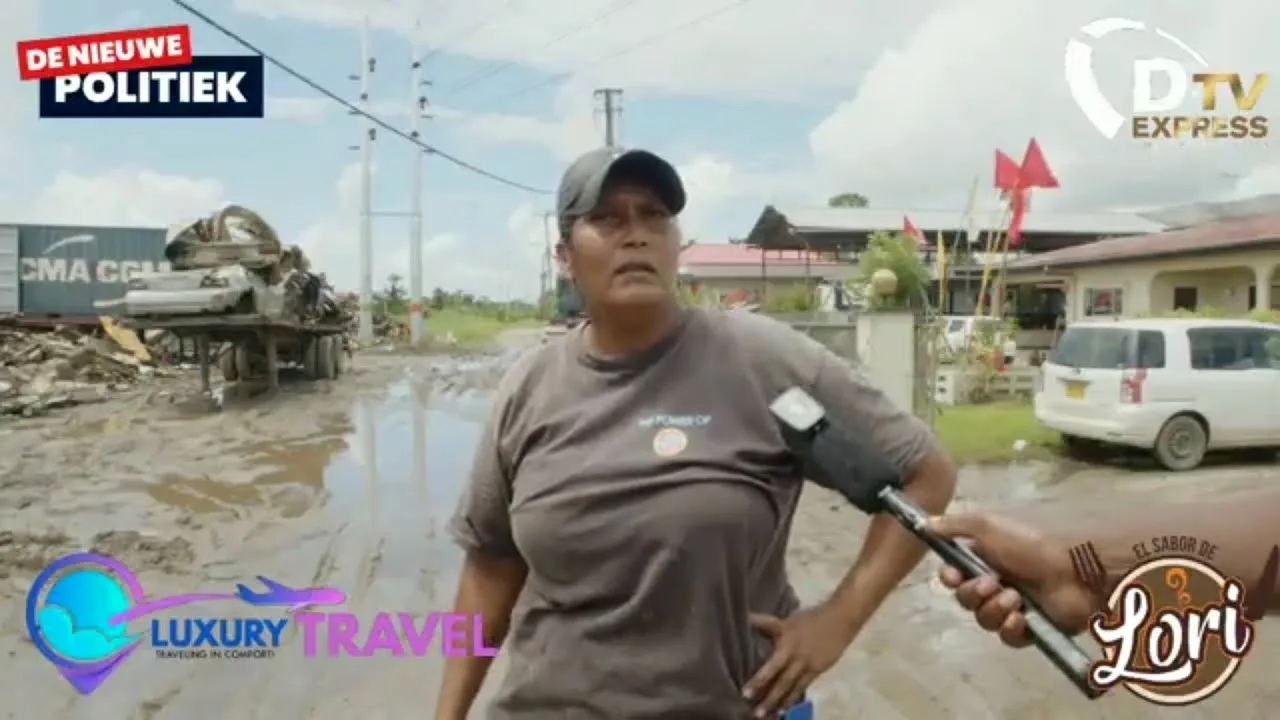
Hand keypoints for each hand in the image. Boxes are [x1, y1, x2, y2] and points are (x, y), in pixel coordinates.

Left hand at [743, 604, 853, 716]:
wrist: (840, 620)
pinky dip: (793, 698)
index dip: (759, 679)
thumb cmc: (809, 618)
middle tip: (756, 712)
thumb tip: (745, 620)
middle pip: (781, 679)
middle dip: (768, 696)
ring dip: (779, 702)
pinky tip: (785, 708)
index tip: (745, 692)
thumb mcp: (786, 620)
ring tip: (768, 715)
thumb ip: (766, 624)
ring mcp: (807, 664)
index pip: (770, 662)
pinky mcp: (817, 670)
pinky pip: (803, 687)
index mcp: (786, 640)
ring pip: (792, 686)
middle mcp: (796, 655)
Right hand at [928, 512, 1096, 647]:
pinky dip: (1010, 629)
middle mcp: (996, 582)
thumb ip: (954, 525)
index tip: (954, 577)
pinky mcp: (1031, 628)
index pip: (954, 575)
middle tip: (992, 585)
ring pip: (984, 619)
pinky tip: (1021, 618)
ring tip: (1015, 599)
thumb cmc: (1030, 544)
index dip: (950, 579)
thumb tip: (924, 523)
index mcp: (985, 558)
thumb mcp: (988, 525)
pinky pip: (1007, 637)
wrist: (1074, 570)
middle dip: (974, 595)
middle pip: (966, 600)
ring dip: (994, 610)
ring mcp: (1014, 606)